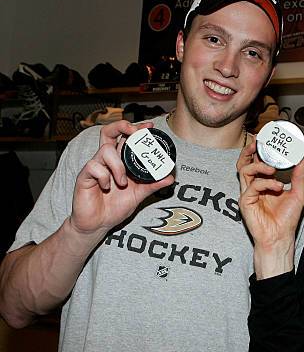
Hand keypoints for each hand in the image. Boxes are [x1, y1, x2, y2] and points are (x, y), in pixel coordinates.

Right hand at [69, 120, 174, 240]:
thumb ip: (152, 185)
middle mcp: (106, 160)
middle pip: (108, 132)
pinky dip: (104, 176)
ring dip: (118, 165)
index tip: (149, 127)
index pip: (125, 137)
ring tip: (123, 182)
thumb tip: (170, 177)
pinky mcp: (84, 176)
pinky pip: (93, 167)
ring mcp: (95, 167)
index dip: (135, 128)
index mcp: (119, 161)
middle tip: (135, 132)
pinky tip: (107, 187)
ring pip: (105, 149)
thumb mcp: (138, 195)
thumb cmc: (114, 207)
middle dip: (122, 126)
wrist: (98, 224)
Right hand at [237, 141, 303, 277]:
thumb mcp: (298, 194)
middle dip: (251, 148)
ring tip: (272, 168)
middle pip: (246, 160)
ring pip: (244, 169)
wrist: (280, 237)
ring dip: (258, 165)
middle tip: (259, 141)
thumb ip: (299, 176)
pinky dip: (266, 183)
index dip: (262, 148)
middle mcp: (255, 185)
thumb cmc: (286, 219)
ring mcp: (248, 192)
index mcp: (265, 182)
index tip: (269, 137)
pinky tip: (277, 187)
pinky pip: (252, 186)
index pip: (260, 160)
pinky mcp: (245, 201)